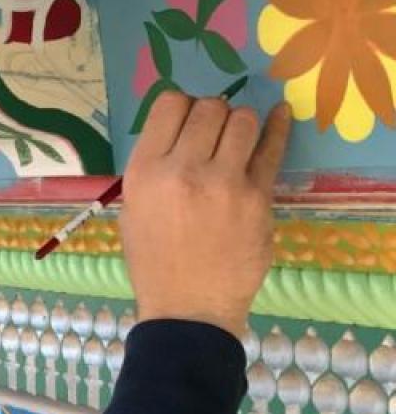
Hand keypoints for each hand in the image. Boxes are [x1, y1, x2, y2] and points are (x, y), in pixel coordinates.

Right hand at [120, 92, 290, 335]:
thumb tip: (181, 134)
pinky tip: (280, 115)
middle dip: (213, 115)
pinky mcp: (257, 197)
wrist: (188, 308)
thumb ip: (155, 167)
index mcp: (144, 171)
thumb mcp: (133, 209)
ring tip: (236, 143)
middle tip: (213, 137)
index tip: (188, 122)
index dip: (182, 107)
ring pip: (242, 120)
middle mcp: (182, 169)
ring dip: (240, 124)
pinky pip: (271, 148)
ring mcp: (224, 181)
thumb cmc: (154, 262)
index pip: (170, 104)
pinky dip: (278, 127)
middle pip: (209, 108)